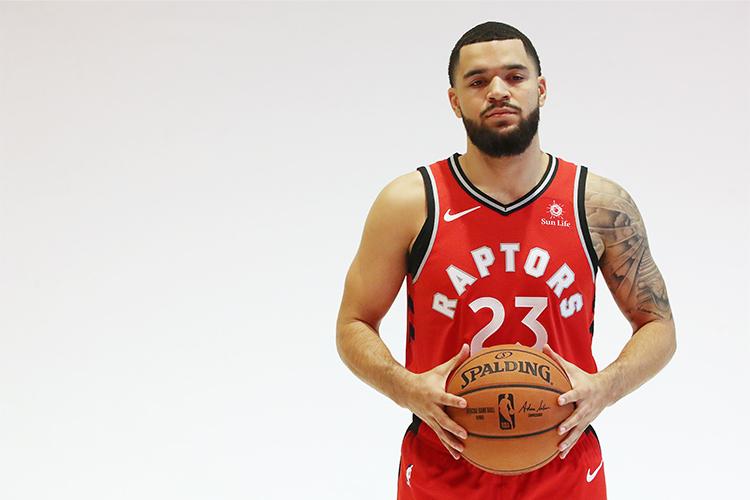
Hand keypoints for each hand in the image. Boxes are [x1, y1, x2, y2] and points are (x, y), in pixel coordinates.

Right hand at [398, 343, 470, 459]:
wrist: (404, 391)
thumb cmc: (426, 379)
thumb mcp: (440, 370)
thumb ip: (455, 360)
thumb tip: (467, 346)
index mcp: (435, 394)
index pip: (446, 398)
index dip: (455, 401)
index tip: (465, 404)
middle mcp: (432, 408)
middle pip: (443, 420)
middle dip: (454, 428)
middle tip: (465, 433)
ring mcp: (430, 418)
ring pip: (441, 432)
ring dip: (451, 441)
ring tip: (462, 448)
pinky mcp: (431, 424)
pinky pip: (440, 437)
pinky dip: (448, 446)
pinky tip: (457, 455)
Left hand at [543, 343, 612, 458]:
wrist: (606, 390)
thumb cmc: (583, 378)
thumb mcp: (572, 368)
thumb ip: (556, 359)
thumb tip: (541, 346)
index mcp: (582, 391)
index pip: (574, 394)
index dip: (567, 397)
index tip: (559, 400)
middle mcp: (585, 406)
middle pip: (577, 416)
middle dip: (568, 423)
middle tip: (559, 430)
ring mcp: (586, 417)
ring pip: (577, 430)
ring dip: (569, 440)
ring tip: (559, 447)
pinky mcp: (585, 424)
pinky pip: (576, 437)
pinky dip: (569, 446)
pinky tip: (560, 456)